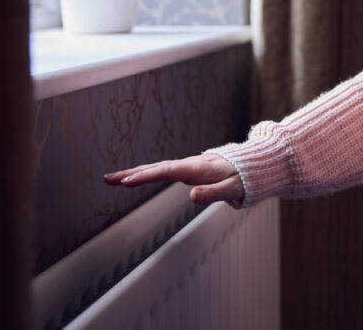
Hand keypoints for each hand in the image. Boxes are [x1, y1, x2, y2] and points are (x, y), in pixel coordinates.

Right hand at [103, 153, 243, 204]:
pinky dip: (147, 172)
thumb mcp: (233, 189)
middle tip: (108, 180)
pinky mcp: (188, 169)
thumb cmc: (244, 179)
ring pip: (157, 168)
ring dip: (135, 173)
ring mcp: (188, 166)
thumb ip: (213, 194)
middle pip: (156, 168)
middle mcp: (190, 164)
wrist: (253, 165)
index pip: (167, 172)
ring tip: (113, 179)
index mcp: (198, 168)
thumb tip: (191, 197)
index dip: (147, 176)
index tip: (127, 181)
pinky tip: (135, 177)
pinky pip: (163, 170)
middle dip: (132, 174)